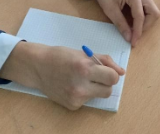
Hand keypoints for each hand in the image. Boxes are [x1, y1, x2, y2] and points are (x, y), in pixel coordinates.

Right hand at [0, 42, 123, 110]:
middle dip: (106, 82)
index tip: (106, 70)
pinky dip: (85, 93)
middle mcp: (80, 85)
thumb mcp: (83, 53)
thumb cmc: (61, 56)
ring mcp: (76, 98)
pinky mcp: (72, 106)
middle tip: (95, 75)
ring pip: (99, 96)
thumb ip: (104, 61)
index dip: (111, 73)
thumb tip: (121, 72)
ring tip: (83, 79)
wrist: (38, 67)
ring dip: (96, 88)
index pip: (112, 77)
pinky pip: (88, 101)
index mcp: (84, 68)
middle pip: (108, 90)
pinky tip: (73, 85)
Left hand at [88, 0, 159, 45]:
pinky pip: (149, 8)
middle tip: (135, 32)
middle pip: (154, 13)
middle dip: (146, 25)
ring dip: (146, 22)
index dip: (138, 31)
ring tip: (134, 27)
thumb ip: (121, 24)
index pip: (140, 16)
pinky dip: (144, 17)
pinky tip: (134, 20)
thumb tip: (129, 38)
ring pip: (153, 11)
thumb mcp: (110, 10)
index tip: (133, 42)